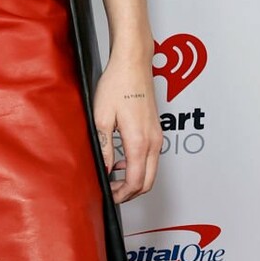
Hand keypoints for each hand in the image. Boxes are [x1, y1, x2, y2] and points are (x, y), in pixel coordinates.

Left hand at [92, 54, 161, 201]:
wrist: (133, 64)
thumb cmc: (116, 86)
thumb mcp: (101, 119)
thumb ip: (105, 149)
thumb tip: (106, 170)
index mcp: (139, 142)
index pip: (135, 182)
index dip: (122, 195)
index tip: (108, 196)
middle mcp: (153, 142)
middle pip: (148, 182)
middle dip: (130, 192)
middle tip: (111, 191)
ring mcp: (158, 136)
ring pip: (152, 171)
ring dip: (135, 180)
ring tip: (114, 177)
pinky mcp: (157, 130)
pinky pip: (152, 158)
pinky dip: (140, 167)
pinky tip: (123, 161)